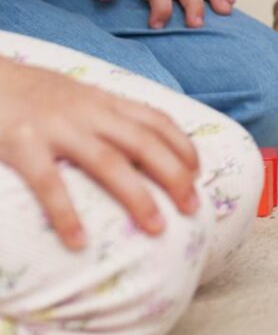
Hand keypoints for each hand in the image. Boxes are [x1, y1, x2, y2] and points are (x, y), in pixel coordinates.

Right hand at [0, 56, 199, 250]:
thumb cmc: (30, 93)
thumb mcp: (76, 96)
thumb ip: (104, 116)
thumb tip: (136, 146)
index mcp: (103, 101)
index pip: (157, 121)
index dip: (183, 147)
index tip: (198, 174)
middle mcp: (88, 112)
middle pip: (145, 144)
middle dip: (175, 176)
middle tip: (192, 208)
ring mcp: (57, 127)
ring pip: (110, 163)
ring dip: (138, 196)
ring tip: (157, 228)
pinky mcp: (23, 142)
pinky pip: (49, 182)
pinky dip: (66, 213)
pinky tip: (79, 242)